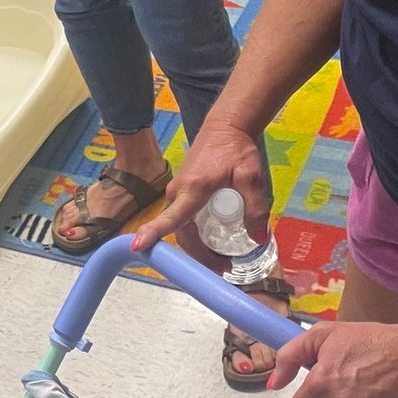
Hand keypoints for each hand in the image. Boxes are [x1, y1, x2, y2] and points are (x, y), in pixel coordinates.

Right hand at [131, 118, 266, 266]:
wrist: (224, 128)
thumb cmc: (235, 148)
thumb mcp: (251, 175)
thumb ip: (256, 207)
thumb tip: (259, 238)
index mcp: (193, 189)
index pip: (171, 217)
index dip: (154, 232)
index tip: (139, 246)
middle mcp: (178, 193)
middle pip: (180, 233)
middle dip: (199, 256)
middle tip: (225, 269)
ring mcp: (177, 193)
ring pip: (182, 229)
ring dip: (198, 249)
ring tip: (223, 262)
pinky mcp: (181, 193)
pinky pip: (184, 222)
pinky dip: (196, 238)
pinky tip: (214, 245)